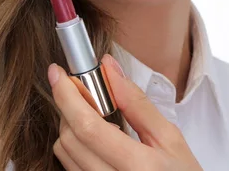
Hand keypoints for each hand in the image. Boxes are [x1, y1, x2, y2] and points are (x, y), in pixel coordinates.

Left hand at [49, 53, 202, 169]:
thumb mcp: (169, 137)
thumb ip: (136, 102)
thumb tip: (108, 68)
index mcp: (139, 167)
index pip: (88, 127)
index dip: (67, 96)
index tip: (58, 74)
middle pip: (70, 139)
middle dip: (69, 106)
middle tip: (81, 89)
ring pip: (64, 154)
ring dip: (70, 125)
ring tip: (93, 114)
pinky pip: (70, 167)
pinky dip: (75, 145)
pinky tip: (95, 138)